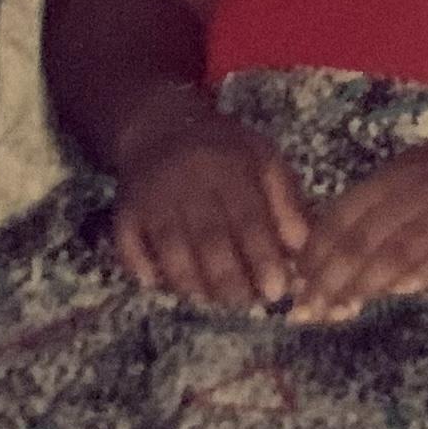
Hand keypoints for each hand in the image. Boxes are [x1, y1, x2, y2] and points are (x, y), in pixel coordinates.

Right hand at [111, 108, 311, 306]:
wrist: (161, 125)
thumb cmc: (224, 150)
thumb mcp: (263, 160)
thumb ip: (287, 202)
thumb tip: (302, 249)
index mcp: (230, 169)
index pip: (248, 219)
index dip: (262, 258)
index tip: (276, 291)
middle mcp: (189, 183)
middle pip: (208, 240)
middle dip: (229, 281)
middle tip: (246, 303)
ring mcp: (153, 198)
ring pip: (170, 250)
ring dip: (191, 283)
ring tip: (212, 299)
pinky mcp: (125, 209)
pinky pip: (127, 245)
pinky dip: (141, 268)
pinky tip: (157, 284)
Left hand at [286, 128, 427, 323]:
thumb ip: (390, 209)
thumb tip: (345, 256)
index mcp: (401, 170)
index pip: (344, 212)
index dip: (316, 251)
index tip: (295, 283)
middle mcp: (419, 185)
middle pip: (361, 237)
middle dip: (328, 278)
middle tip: (304, 312)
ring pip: (393, 251)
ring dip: (361, 287)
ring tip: (337, 313)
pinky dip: (415, 278)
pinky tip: (395, 295)